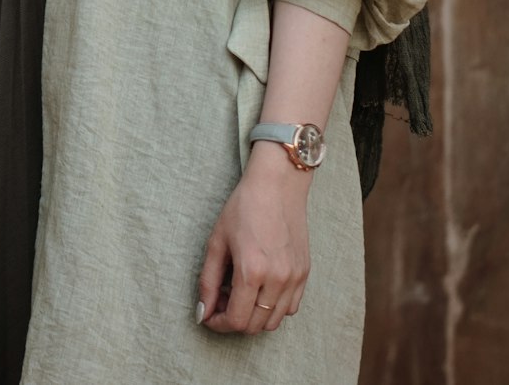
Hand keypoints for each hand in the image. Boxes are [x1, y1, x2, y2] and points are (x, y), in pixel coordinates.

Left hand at [197, 142, 310, 333]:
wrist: (277, 183)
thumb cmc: (244, 206)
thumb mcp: (217, 241)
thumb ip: (208, 281)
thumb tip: (202, 313)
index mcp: (252, 271)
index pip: (236, 321)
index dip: (218, 323)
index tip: (209, 314)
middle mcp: (277, 279)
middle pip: (254, 326)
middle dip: (233, 319)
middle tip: (222, 298)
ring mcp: (294, 277)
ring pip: (273, 321)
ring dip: (254, 316)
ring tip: (241, 292)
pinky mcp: (305, 272)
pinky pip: (291, 307)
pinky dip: (274, 307)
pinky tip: (261, 287)